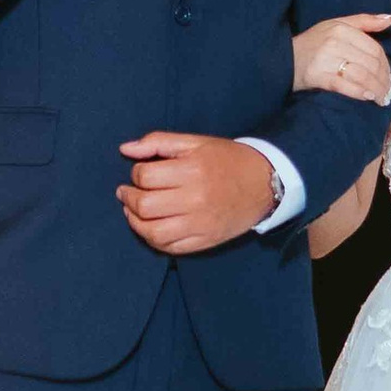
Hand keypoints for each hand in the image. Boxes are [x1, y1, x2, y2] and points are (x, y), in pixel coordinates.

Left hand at [116, 131, 275, 255]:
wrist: (265, 183)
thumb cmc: (227, 159)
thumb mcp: (195, 142)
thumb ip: (158, 142)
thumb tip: (125, 149)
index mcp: (193, 170)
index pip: (146, 176)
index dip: (135, 174)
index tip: (139, 174)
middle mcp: (196, 199)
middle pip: (145, 206)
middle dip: (129, 198)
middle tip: (126, 193)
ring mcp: (201, 224)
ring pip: (154, 232)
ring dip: (135, 222)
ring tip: (133, 212)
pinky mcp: (206, 241)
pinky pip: (170, 248)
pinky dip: (154, 240)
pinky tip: (151, 228)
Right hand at [291, 11, 390, 103]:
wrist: (284, 58)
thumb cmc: (313, 42)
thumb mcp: (336, 24)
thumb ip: (364, 21)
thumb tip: (390, 19)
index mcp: (342, 28)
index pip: (374, 48)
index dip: (386, 65)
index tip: (389, 77)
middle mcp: (335, 42)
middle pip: (370, 63)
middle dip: (383, 80)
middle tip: (387, 91)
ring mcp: (326, 59)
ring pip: (361, 75)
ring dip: (375, 89)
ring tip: (381, 98)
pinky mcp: (318, 75)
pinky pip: (344, 86)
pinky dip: (359, 92)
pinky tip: (367, 97)